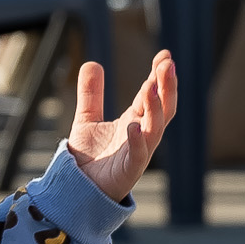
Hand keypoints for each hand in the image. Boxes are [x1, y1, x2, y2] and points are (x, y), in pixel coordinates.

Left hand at [67, 50, 176, 204]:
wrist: (77, 188)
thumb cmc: (89, 158)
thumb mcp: (87, 119)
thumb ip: (91, 94)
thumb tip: (91, 62)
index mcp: (135, 121)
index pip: (152, 96)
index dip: (158, 76)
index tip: (164, 55)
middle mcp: (141, 136)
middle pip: (163, 109)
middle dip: (167, 87)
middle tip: (167, 64)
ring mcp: (138, 154)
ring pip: (155, 129)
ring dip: (155, 108)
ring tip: (150, 86)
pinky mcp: (128, 172)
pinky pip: (138, 156)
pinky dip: (138, 141)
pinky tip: (133, 125)